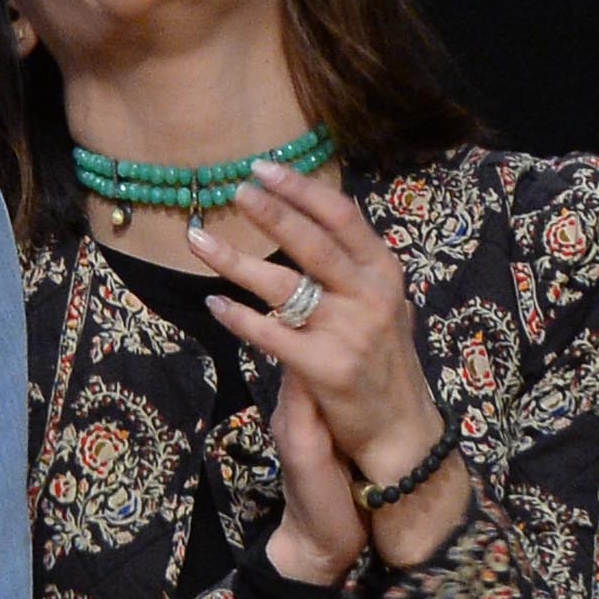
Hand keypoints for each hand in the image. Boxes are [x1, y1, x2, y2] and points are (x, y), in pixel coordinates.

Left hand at [194, 160, 470, 564]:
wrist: (399, 429)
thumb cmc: (380, 362)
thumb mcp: (381, 304)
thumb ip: (351, 268)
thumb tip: (308, 220)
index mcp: (384, 272)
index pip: (343, 218)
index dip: (302, 190)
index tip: (265, 169)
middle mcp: (371, 296)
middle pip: (313, 242)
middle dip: (270, 212)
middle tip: (233, 189)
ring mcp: (349, 331)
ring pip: (283, 285)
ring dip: (235, 260)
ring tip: (199, 240)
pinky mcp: (325, 368)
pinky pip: (271, 335)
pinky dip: (239, 318)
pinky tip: (215, 305)